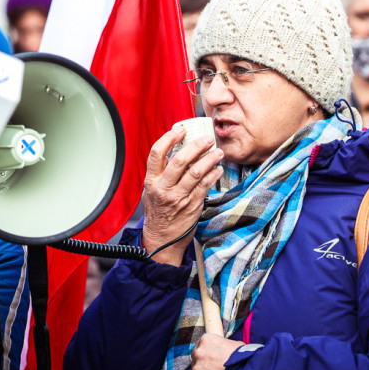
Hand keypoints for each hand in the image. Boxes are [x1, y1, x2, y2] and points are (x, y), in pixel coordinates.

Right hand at [141, 125, 223, 264]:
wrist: (162, 240)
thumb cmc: (158, 213)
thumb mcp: (151, 191)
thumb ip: (160, 173)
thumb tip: (176, 150)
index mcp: (151, 181)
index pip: (157, 153)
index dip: (169, 138)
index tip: (180, 129)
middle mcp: (164, 188)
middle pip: (180, 160)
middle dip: (197, 146)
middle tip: (207, 139)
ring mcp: (178, 198)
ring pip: (196, 172)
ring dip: (210, 159)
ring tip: (218, 152)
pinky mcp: (192, 206)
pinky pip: (205, 186)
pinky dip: (214, 175)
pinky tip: (218, 169)